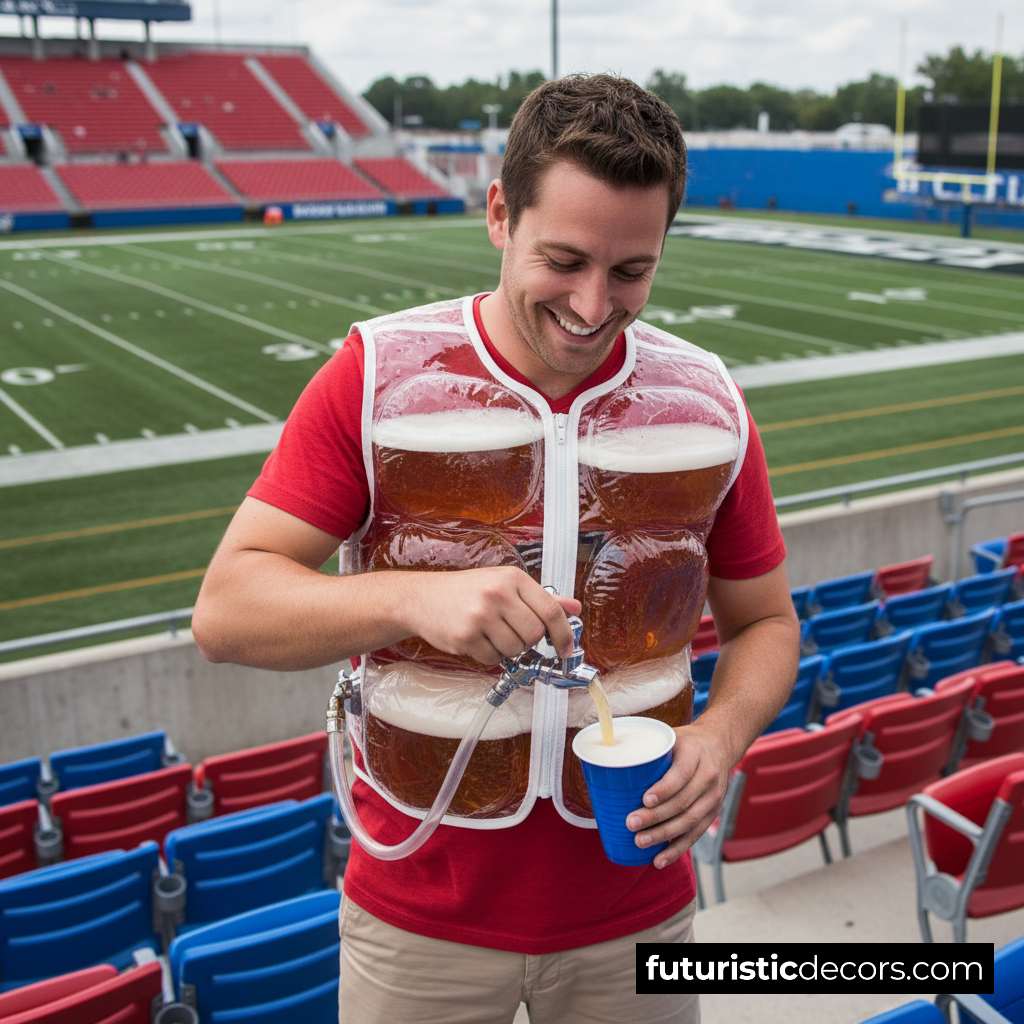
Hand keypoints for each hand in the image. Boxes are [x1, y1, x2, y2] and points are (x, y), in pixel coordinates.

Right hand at [402, 566, 580, 666]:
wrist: (422, 598)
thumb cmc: (467, 591)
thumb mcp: (506, 584)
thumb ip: (542, 598)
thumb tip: (574, 608)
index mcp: (513, 578)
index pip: (551, 610)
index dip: (563, 634)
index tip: (565, 649)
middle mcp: (497, 594)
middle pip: (534, 634)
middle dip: (528, 641)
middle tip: (512, 632)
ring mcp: (480, 616)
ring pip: (515, 650)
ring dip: (508, 649)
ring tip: (491, 634)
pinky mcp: (465, 636)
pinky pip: (493, 659)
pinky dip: (489, 655)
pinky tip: (477, 640)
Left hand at [626, 724, 733, 869]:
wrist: (719, 745)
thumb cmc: (685, 743)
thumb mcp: (670, 737)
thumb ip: (646, 748)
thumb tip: (606, 760)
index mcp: (695, 754)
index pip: (681, 774)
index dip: (664, 789)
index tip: (644, 799)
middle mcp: (708, 777)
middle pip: (683, 802)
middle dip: (656, 817)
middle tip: (631, 824)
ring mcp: (713, 798)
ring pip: (690, 821)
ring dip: (663, 835)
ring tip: (639, 842)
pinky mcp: (713, 814)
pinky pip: (695, 835)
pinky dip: (676, 849)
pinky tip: (659, 860)